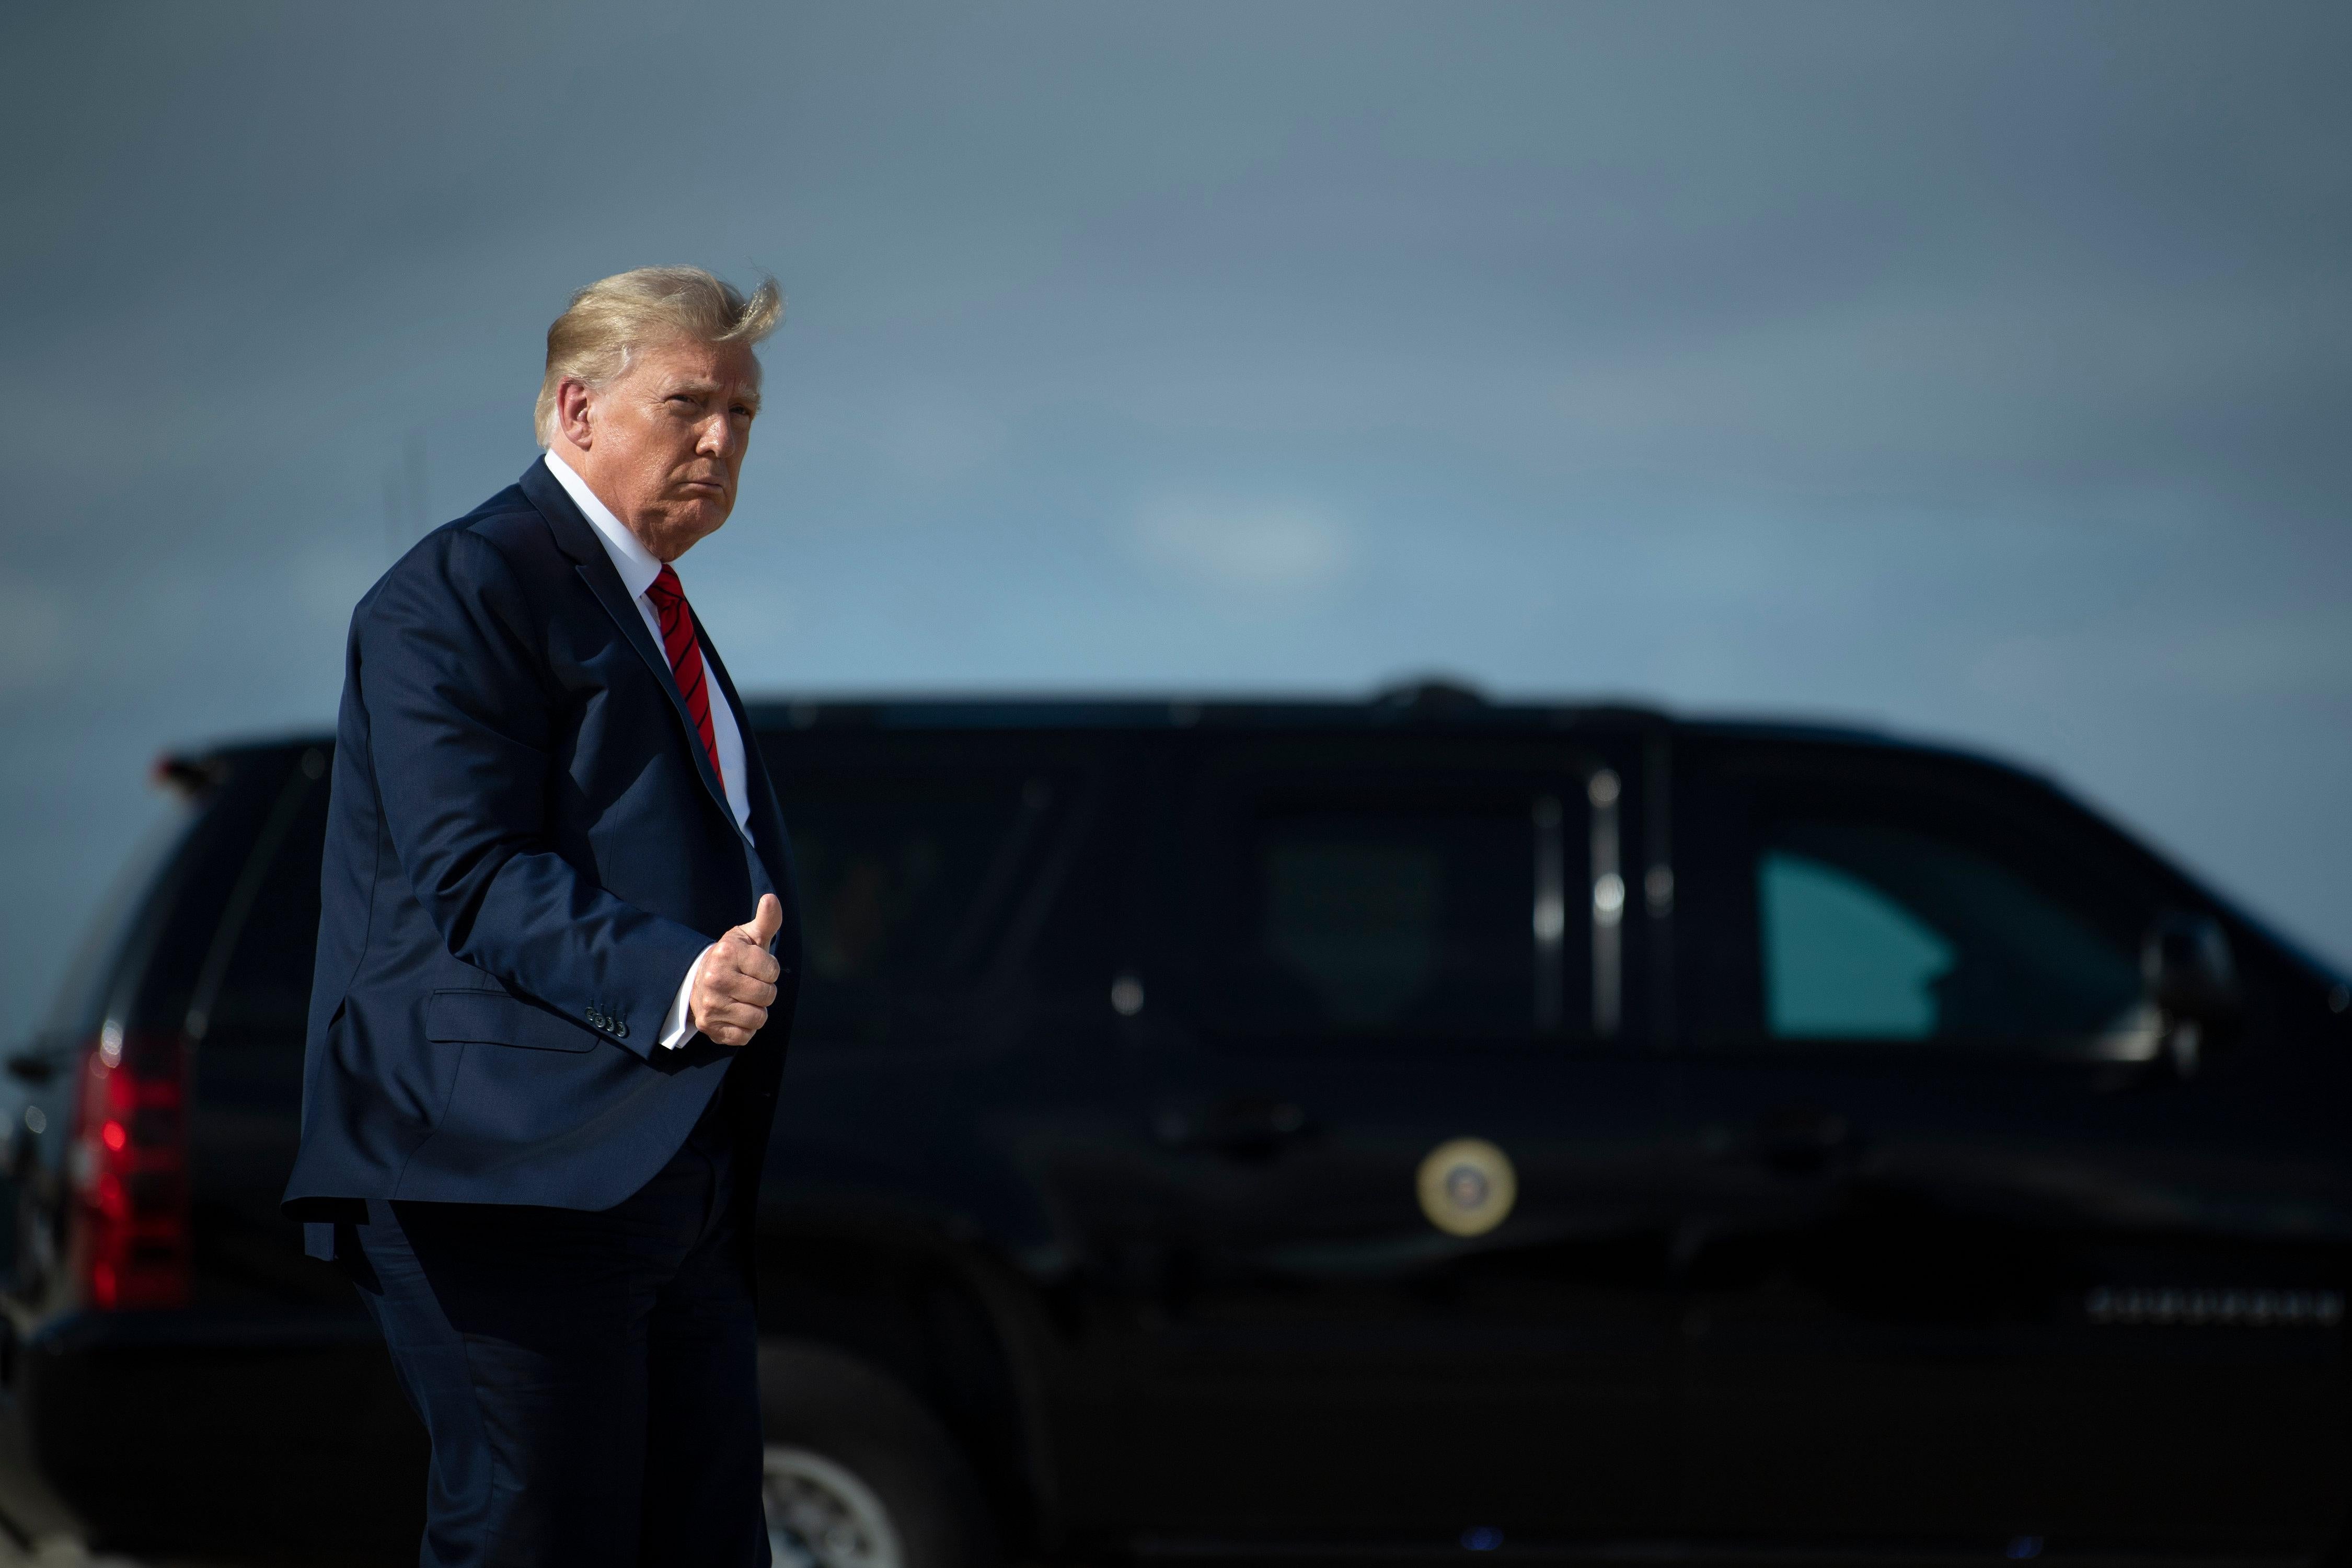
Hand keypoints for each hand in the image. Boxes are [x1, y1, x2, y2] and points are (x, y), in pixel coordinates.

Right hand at [689, 894, 781, 1047]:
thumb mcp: (748, 936)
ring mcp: (711, 1005)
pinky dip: (745, 1028)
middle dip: (764, 991)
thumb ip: (767, 920)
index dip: (769, 971)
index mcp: (726, 953)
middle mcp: (715, 979)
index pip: (772, 972)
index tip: (755, 967)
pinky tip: (735, 1013)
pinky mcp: (710, 1026)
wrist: (696, 981)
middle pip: (768, 996)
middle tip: (749, 984)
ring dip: (757, 1011)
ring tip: (742, 998)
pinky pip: (745, 1036)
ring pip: (759, 1018)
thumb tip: (771, 898)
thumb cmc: (732, 958)